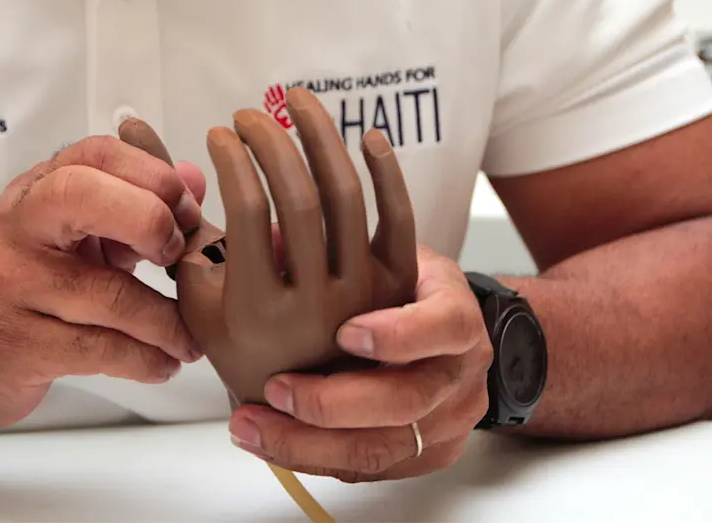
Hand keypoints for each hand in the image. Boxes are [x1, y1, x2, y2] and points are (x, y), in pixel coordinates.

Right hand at [0, 135, 205, 429]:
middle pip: (84, 196)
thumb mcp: (76, 235)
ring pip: (105, 294)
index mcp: (36, 191)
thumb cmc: (26, 287)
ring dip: (165, 322)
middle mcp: (16, 228)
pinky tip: (161, 364)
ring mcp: (9, 285)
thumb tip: (195, 179)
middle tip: (178, 259)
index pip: (97, 154)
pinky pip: (98, 349)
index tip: (187, 214)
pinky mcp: (16, 344)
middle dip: (150, 222)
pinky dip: (145, 361)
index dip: (155, 177)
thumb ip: (137, 205)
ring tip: (188, 339)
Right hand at [173, 87, 418, 407]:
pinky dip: (388, 174)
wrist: (302, 401)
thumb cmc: (240, 344)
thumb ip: (176, 232)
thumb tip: (148, 153)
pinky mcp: (396, 287)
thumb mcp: (195, 299)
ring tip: (298, 102)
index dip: (233, 161)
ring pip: (346, 199)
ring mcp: (362, 296)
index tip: (219, 134)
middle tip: (250, 115)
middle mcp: (314, 304)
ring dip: (322, 138)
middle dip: (271, 142)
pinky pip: (399, 220)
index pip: (248, 212)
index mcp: (258, 309)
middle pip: (299, 198)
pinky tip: (367, 135)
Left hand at [228, 246, 493, 481]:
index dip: (397, 334)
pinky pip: (365, 470)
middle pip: (406, 401)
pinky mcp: (423, 457)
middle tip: (275, 388)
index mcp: (458, 318)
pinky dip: (310, 458)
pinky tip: (267, 442)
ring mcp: (445, 424)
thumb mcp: (394, 260)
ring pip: (381, 449)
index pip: (443, 327)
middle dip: (332, 402)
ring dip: (307, 441)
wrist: (455, 341)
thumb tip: (272, 241)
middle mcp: (459, 377)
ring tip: (252, 425)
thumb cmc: (414, 296)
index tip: (344, 330)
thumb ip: (342, 253)